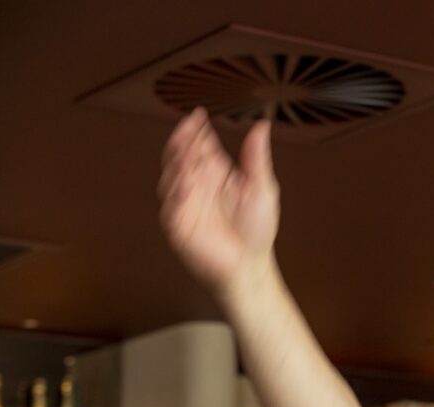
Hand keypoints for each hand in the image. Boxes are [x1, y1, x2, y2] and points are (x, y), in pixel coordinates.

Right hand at [157, 108, 279, 299]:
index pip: (201, 145)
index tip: (197, 115)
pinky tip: (186, 186)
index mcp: (217, 173)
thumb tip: (261, 127)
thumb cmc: (257, 229)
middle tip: (186, 130)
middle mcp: (198, 184)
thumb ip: (256, 157)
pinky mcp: (178, 223)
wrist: (249, 264)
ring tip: (186, 154)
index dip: (196, 130)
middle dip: (181, 142)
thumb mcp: (262, 187)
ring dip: (177, 165)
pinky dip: (177, 195)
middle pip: (181, 156)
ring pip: (172, 176)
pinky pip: (171, 205)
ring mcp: (186, 202)